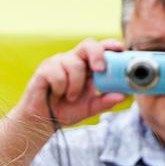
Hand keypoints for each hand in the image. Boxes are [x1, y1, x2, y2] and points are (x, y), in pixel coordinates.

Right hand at [10, 38, 128, 131]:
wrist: (42, 120)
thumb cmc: (65, 110)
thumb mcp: (90, 108)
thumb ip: (105, 101)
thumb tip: (122, 96)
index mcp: (87, 66)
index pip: (100, 48)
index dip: (111, 46)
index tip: (120, 50)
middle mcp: (73, 60)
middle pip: (88, 44)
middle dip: (97, 55)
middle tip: (100, 70)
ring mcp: (57, 63)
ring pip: (74, 64)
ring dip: (76, 84)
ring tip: (71, 96)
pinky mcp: (44, 70)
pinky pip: (58, 74)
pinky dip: (61, 87)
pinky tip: (57, 93)